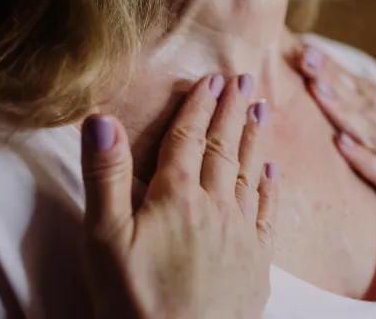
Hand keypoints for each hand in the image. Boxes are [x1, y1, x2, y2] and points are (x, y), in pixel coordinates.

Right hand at [80, 75, 277, 318]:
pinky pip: (267, 213)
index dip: (199, 105)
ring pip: (249, 172)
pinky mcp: (257, 262)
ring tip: (264, 108)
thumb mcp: (104, 239)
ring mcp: (240, 234)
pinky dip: (271, 188)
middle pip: (223, 147)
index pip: (188, 138)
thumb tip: (102, 119)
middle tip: (245, 79)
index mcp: (175, 197)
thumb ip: (106, 177)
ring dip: (255, 138)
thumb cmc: (132, 302)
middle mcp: (214, 206)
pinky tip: (274, 171)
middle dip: (233, 110)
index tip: (212, 79)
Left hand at [297, 46, 375, 318]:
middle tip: (304, 59)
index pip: (372, 89)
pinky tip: (342, 142)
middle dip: (333, 81)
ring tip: (316, 90)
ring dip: (343, 111)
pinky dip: (364, 158)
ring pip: (373, 133)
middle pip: (367, 105)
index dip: (340, 71)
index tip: (312, 52)